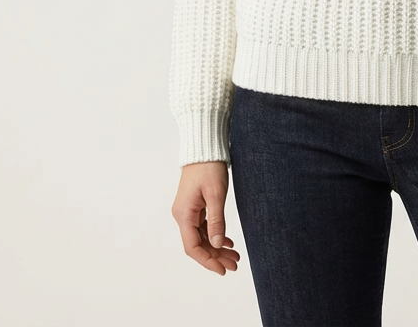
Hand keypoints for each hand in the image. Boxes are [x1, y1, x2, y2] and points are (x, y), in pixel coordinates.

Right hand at [171, 160, 240, 274]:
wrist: (204, 148)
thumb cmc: (208, 167)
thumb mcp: (215, 194)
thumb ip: (216, 221)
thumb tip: (216, 244)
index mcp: (184, 214)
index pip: (193, 247)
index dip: (208, 261)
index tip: (223, 269)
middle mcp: (182, 215)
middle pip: (198, 244)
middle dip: (216, 256)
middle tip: (234, 264)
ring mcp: (188, 211)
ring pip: (202, 236)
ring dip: (217, 246)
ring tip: (235, 255)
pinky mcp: (194, 206)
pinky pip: (203, 226)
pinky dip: (215, 234)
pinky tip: (227, 241)